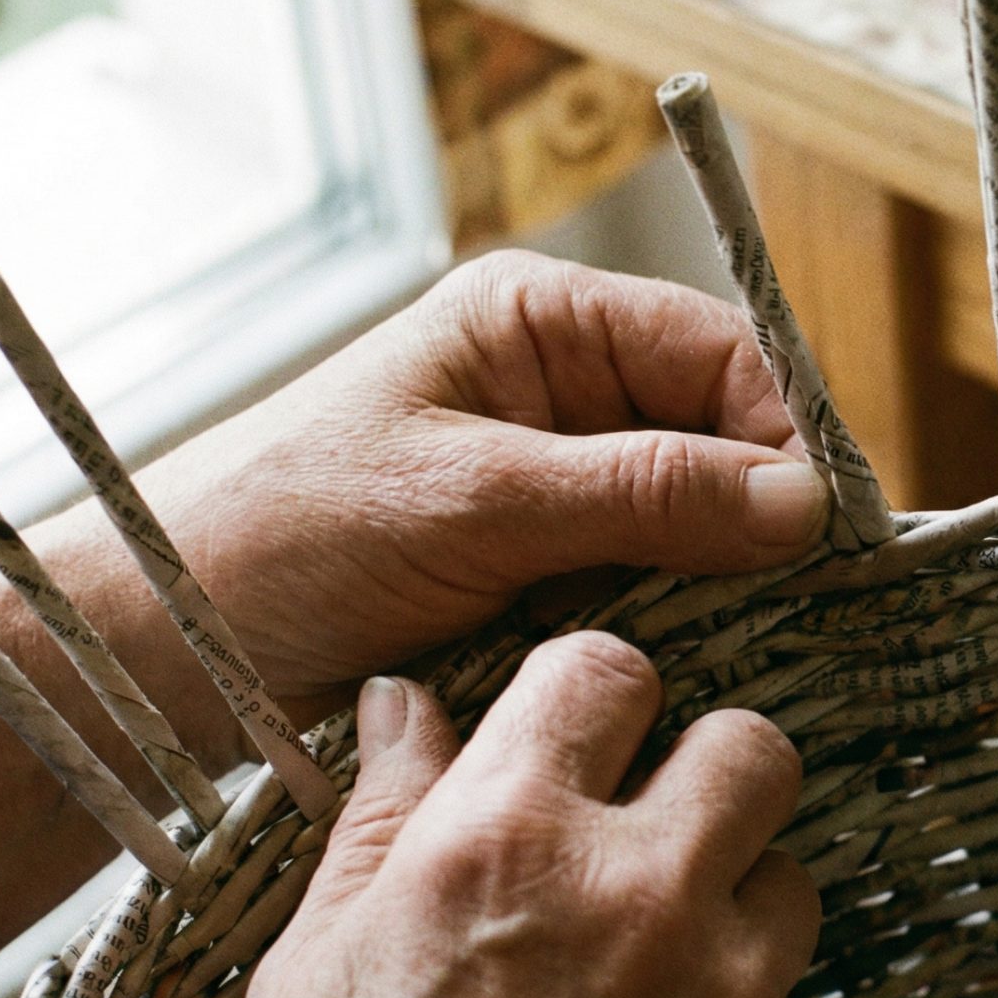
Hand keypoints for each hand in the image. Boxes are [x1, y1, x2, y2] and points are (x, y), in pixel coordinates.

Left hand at [136, 251, 830, 719]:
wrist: (168, 644)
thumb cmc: (286, 533)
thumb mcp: (477, 503)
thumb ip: (645, 494)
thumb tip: (803, 501)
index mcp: (542, 322)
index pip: (721, 353)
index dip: (787, 436)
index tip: (830, 533)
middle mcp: (562, 389)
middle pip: (722, 438)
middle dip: (762, 518)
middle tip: (811, 609)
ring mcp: (556, 482)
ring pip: (696, 523)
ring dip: (724, 584)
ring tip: (759, 651)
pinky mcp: (544, 567)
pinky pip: (649, 587)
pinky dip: (675, 629)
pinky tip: (689, 674)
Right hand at [213, 635, 820, 997]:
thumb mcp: (317, 964)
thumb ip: (382, 815)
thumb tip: (402, 703)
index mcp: (508, 837)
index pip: (607, 669)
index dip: (594, 691)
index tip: (580, 730)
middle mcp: (636, 893)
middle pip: (751, 747)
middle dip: (706, 769)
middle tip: (650, 825)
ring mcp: (723, 992)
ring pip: (792, 876)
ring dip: (734, 899)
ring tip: (653, 960)